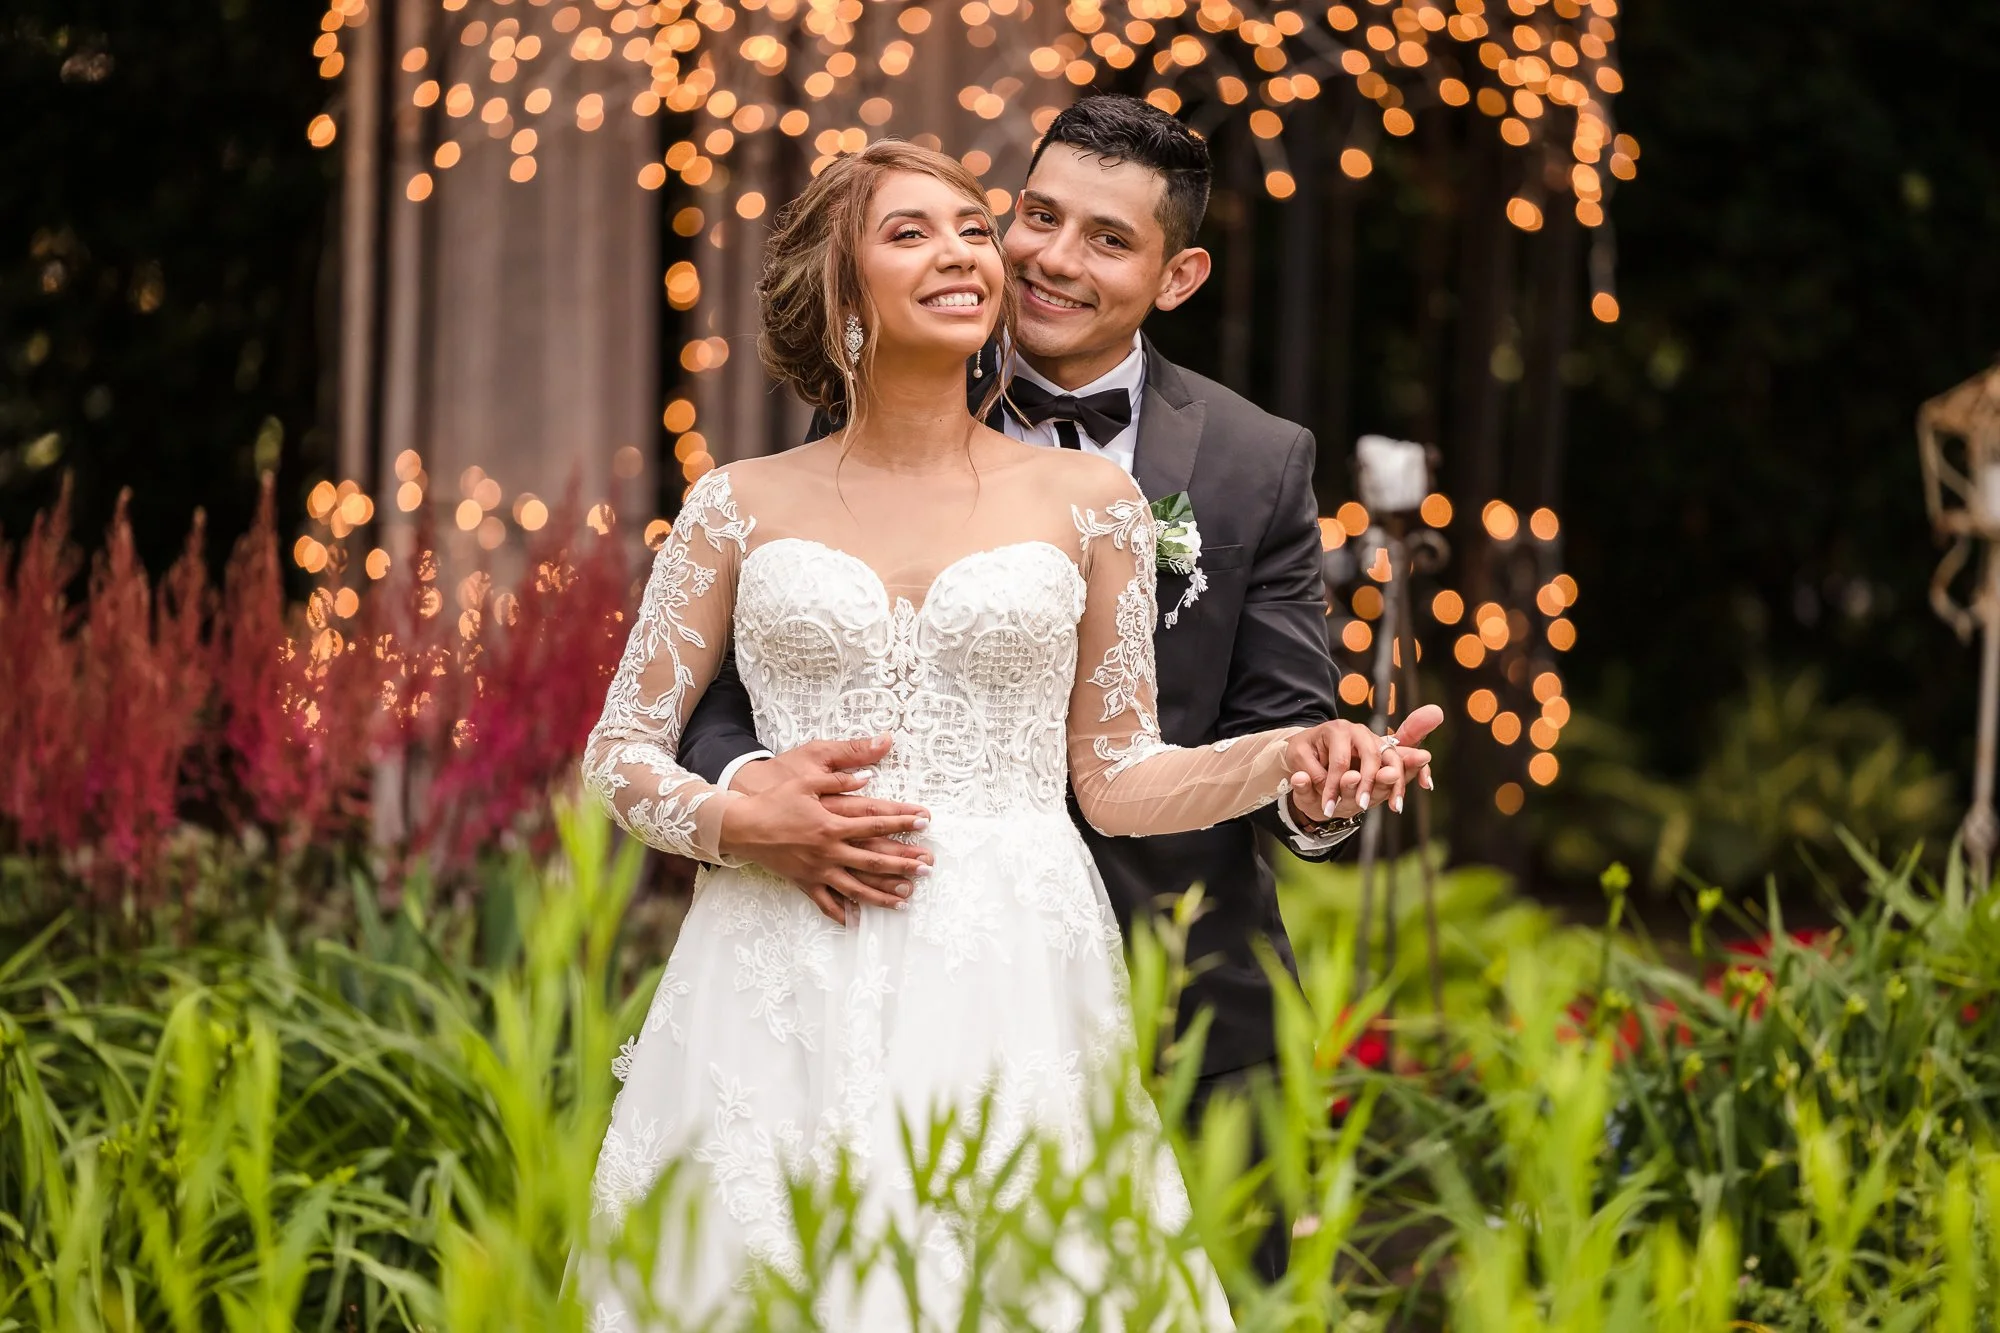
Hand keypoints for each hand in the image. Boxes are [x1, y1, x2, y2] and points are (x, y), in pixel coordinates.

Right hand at [719, 736, 933, 924]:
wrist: (742, 825)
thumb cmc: (774, 800)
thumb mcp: (806, 778)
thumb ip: (839, 779)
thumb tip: (867, 777)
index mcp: (832, 823)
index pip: (876, 822)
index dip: (902, 821)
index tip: (924, 822)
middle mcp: (829, 850)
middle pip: (874, 859)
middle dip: (904, 863)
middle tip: (928, 867)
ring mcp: (818, 870)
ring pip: (857, 887)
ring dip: (883, 893)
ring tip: (906, 897)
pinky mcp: (804, 882)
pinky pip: (826, 903)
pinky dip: (842, 914)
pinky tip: (857, 922)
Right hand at [1283, 705, 1443, 821]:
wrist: (1305, 769)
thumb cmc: (1346, 775)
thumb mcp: (1373, 779)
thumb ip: (1404, 766)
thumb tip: (1429, 748)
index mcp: (1375, 741)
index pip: (1394, 758)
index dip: (1396, 782)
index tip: (1397, 807)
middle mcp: (1356, 732)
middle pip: (1371, 757)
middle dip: (1367, 785)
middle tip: (1361, 805)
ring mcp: (1329, 733)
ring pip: (1340, 764)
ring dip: (1336, 789)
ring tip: (1330, 808)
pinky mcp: (1303, 744)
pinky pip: (1313, 770)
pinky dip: (1312, 783)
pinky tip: (1307, 787)